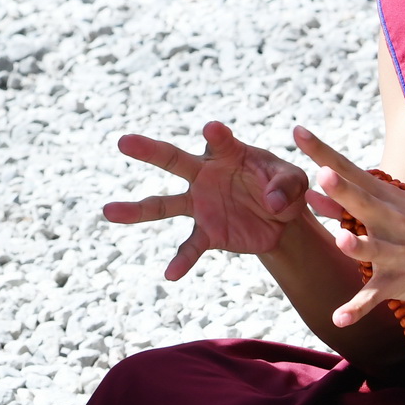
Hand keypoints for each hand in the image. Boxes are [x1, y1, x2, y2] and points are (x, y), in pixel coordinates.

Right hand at [106, 121, 310, 278]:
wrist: (282, 221)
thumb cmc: (284, 187)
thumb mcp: (296, 180)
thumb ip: (287, 185)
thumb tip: (272, 203)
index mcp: (229, 153)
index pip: (220, 141)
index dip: (217, 135)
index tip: (212, 129)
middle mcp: (206, 175)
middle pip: (173, 160)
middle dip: (149, 151)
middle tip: (123, 142)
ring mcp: (202, 204)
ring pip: (164, 204)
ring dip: (137, 209)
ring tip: (108, 212)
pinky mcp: (208, 232)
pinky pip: (190, 246)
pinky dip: (181, 260)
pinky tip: (170, 274)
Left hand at [293, 126, 404, 327]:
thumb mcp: (389, 208)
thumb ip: (345, 202)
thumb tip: (308, 191)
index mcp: (385, 197)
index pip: (350, 169)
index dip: (322, 151)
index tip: (297, 131)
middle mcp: (390, 221)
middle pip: (364, 203)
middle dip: (345, 191)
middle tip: (324, 175)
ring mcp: (397, 252)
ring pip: (374, 249)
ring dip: (358, 246)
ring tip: (342, 240)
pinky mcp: (400, 282)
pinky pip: (375, 296)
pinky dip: (357, 308)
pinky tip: (338, 319)